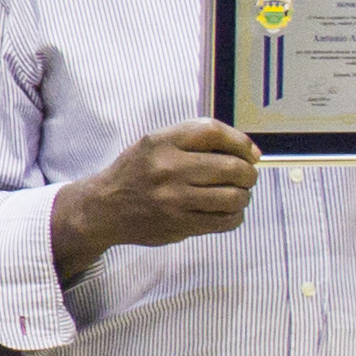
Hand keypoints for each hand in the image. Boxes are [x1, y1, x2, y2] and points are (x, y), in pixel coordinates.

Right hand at [61, 119, 261, 254]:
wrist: (104, 208)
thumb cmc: (136, 172)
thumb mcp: (154, 143)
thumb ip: (192, 140)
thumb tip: (246, 151)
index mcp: (162, 142)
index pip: (213, 132)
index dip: (241, 141)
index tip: (251, 153)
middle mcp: (168, 168)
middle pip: (230, 167)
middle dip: (248, 173)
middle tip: (247, 177)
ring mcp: (174, 199)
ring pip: (232, 197)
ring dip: (244, 196)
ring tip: (238, 195)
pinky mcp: (179, 224)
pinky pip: (223, 221)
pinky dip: (235, 216)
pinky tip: (229, 212)